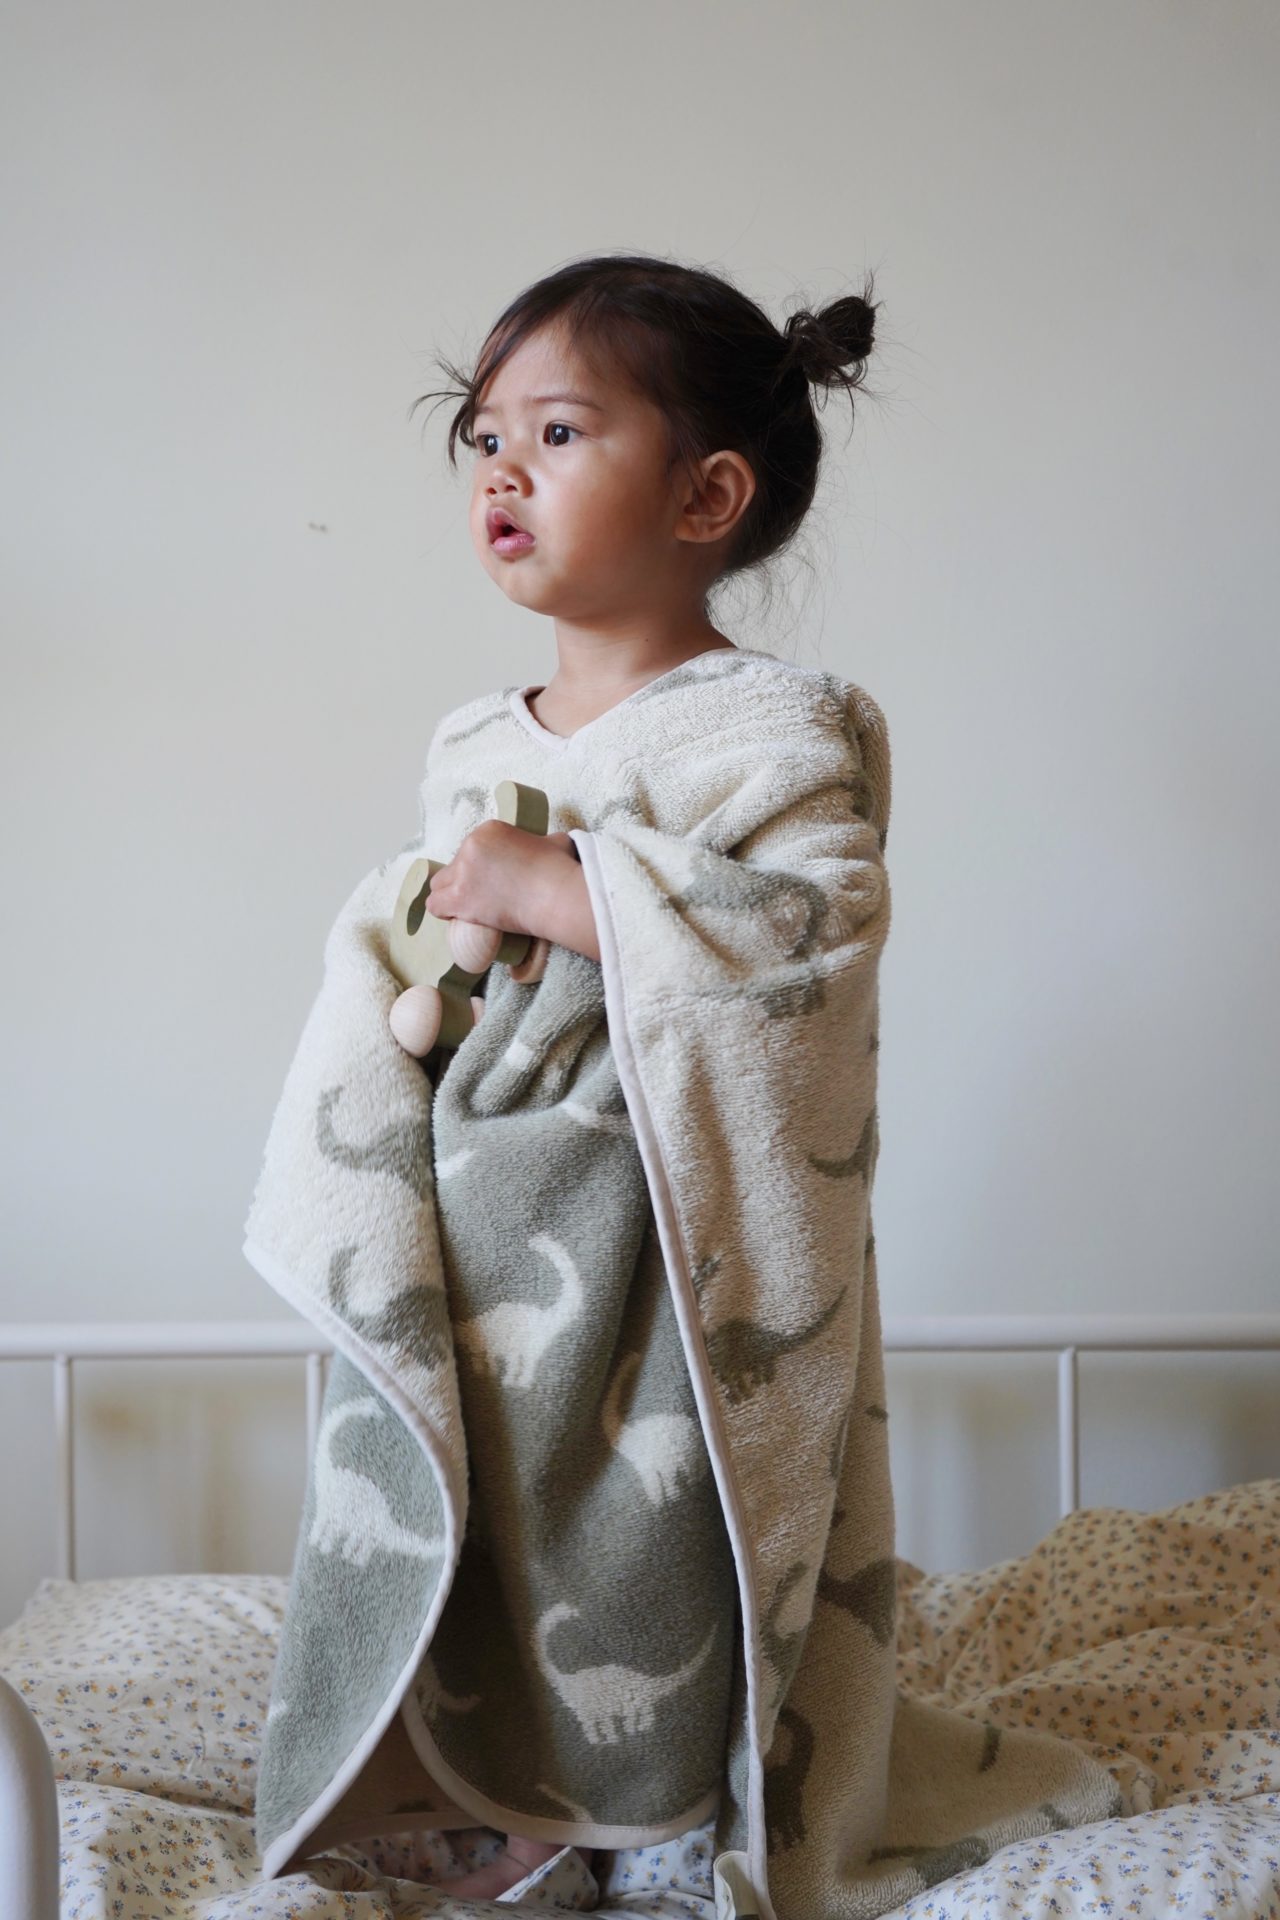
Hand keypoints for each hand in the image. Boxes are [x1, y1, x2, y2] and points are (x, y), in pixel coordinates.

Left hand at [425, 823, 576, 939]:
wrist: (556, 895)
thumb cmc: (560, 870)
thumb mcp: (554, 841)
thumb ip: (543, 841)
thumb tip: (549, 845)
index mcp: (489, 829)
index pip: (471, 848)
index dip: (481, 866)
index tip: (495, 879)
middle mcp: (471, 845)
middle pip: (454, 865)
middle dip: (466, 879)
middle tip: (486, 894)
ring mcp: (462, 871)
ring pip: (440, 884)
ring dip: (453, 895)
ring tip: (471, 907)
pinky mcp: (459, 897)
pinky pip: (434, 904)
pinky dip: (444, 911)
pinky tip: (458, 916)